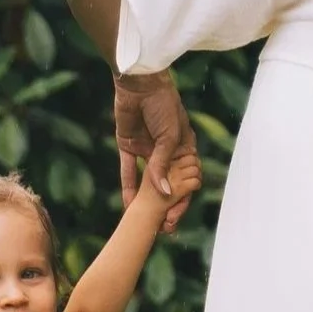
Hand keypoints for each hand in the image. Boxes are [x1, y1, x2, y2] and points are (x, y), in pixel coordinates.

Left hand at [115, 72, 195, 226]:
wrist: (139, 83)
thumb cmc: (163, 105)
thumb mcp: (169, 136)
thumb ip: (163, 165)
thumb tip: (164, 194)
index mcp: (184, 148)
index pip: (185, 180)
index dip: (182, 199)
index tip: (175, 217)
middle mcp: (167, 152)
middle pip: (167, 185)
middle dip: (167, 207)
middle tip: (164, 228)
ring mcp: (147, 150)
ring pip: (148, 181)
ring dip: (148, 201)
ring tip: (146, 222)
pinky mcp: (128, 146)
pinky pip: (128, 170)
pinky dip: (128, 187)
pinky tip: (127, 206)